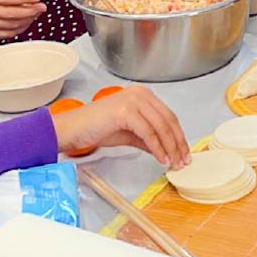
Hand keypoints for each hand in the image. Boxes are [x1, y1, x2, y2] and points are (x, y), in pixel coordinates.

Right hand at [50, 86, 187, 166]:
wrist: (73, 129)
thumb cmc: (95, 128)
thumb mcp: (129, 133)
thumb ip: (148, 138)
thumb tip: (166, 150)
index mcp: (142, 95)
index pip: (168, 116)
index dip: (178, 136)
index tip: (183, 153)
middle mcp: (139, 94)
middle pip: (168, 120)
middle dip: (178, 143)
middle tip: (182, 161)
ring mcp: (133, 100)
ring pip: (161, 127)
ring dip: (170, 148)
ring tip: (173, 163)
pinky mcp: (125, 111)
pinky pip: (148, 133)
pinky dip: (157, 148)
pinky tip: (160, 159)